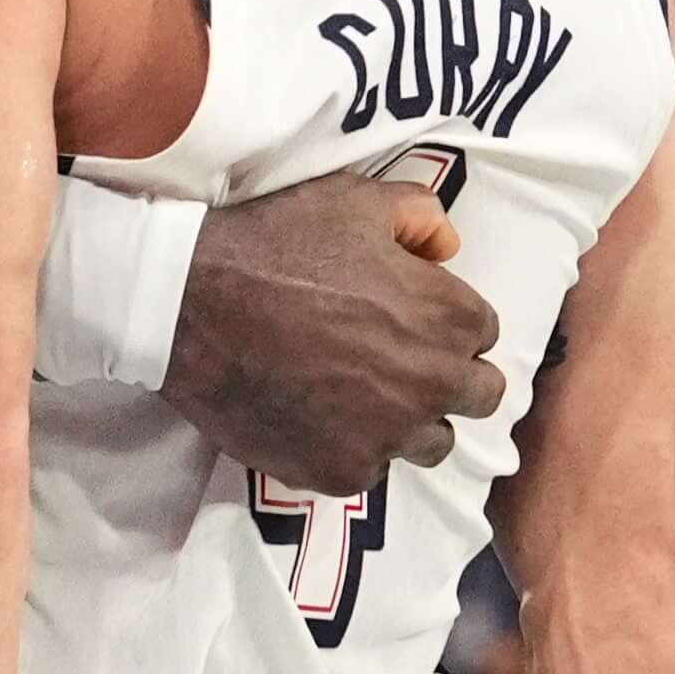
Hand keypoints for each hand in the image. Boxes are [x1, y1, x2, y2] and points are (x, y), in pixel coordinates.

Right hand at [165, 174, 500, 496]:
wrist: (190, 304)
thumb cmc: (276, 244)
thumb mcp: (354, 200)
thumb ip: (419, 216)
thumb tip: (448, 249)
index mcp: (448, 316)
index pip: (484, 332)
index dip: (449, 322)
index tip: (414, 317)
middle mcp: (432, 384)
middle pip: (478, 397)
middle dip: (451, 378)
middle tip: (401, 361)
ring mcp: (387, 436)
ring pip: (431, 444)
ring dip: (411, 421)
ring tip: (363, 397)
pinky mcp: (339, 472)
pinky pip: (370, 471)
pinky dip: (353, 448)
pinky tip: (318, 417)